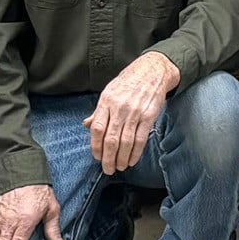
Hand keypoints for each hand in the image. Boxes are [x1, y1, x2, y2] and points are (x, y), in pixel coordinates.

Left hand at [86, 52, 179, 173]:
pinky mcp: (148, 116)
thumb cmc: (128, 81)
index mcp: (106, 101)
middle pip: (111, 139)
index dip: (95, 146)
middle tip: (108, 169)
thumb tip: (86, 125)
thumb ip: (99, 111)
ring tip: (120, 167)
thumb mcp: (109, 92)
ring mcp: (135, 113)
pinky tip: (132, 160)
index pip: (97, 128)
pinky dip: (136, 153)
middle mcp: (119, 108)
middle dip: (108, 158)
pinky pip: (141, 139)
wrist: (152, 71)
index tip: (96, 157)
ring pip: (126, 142)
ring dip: (122, 159)